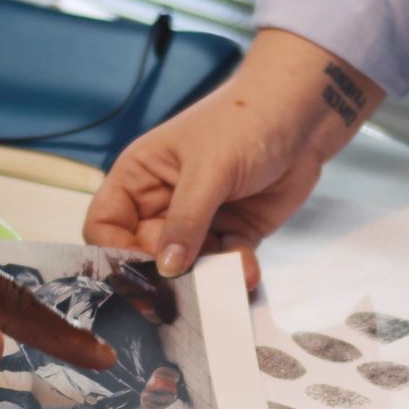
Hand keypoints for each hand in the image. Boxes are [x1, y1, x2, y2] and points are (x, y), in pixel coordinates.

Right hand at [83, 29, 383, 285]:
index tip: (135, 274)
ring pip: (186, 266)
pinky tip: (246, 270)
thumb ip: (185, 221)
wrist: (303, 115)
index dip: (113, 252)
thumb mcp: (208, 169)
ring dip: (204, 278)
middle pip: (144, 254)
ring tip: (222, 280)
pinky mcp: (233, 231)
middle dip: (162, 275)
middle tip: (181, 294)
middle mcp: (162, 201)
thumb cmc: (246, 120)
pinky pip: (224, 263)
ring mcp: (199, 219)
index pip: (105, 224)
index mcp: (139, 176)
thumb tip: (165, 269)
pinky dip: (234, 271)